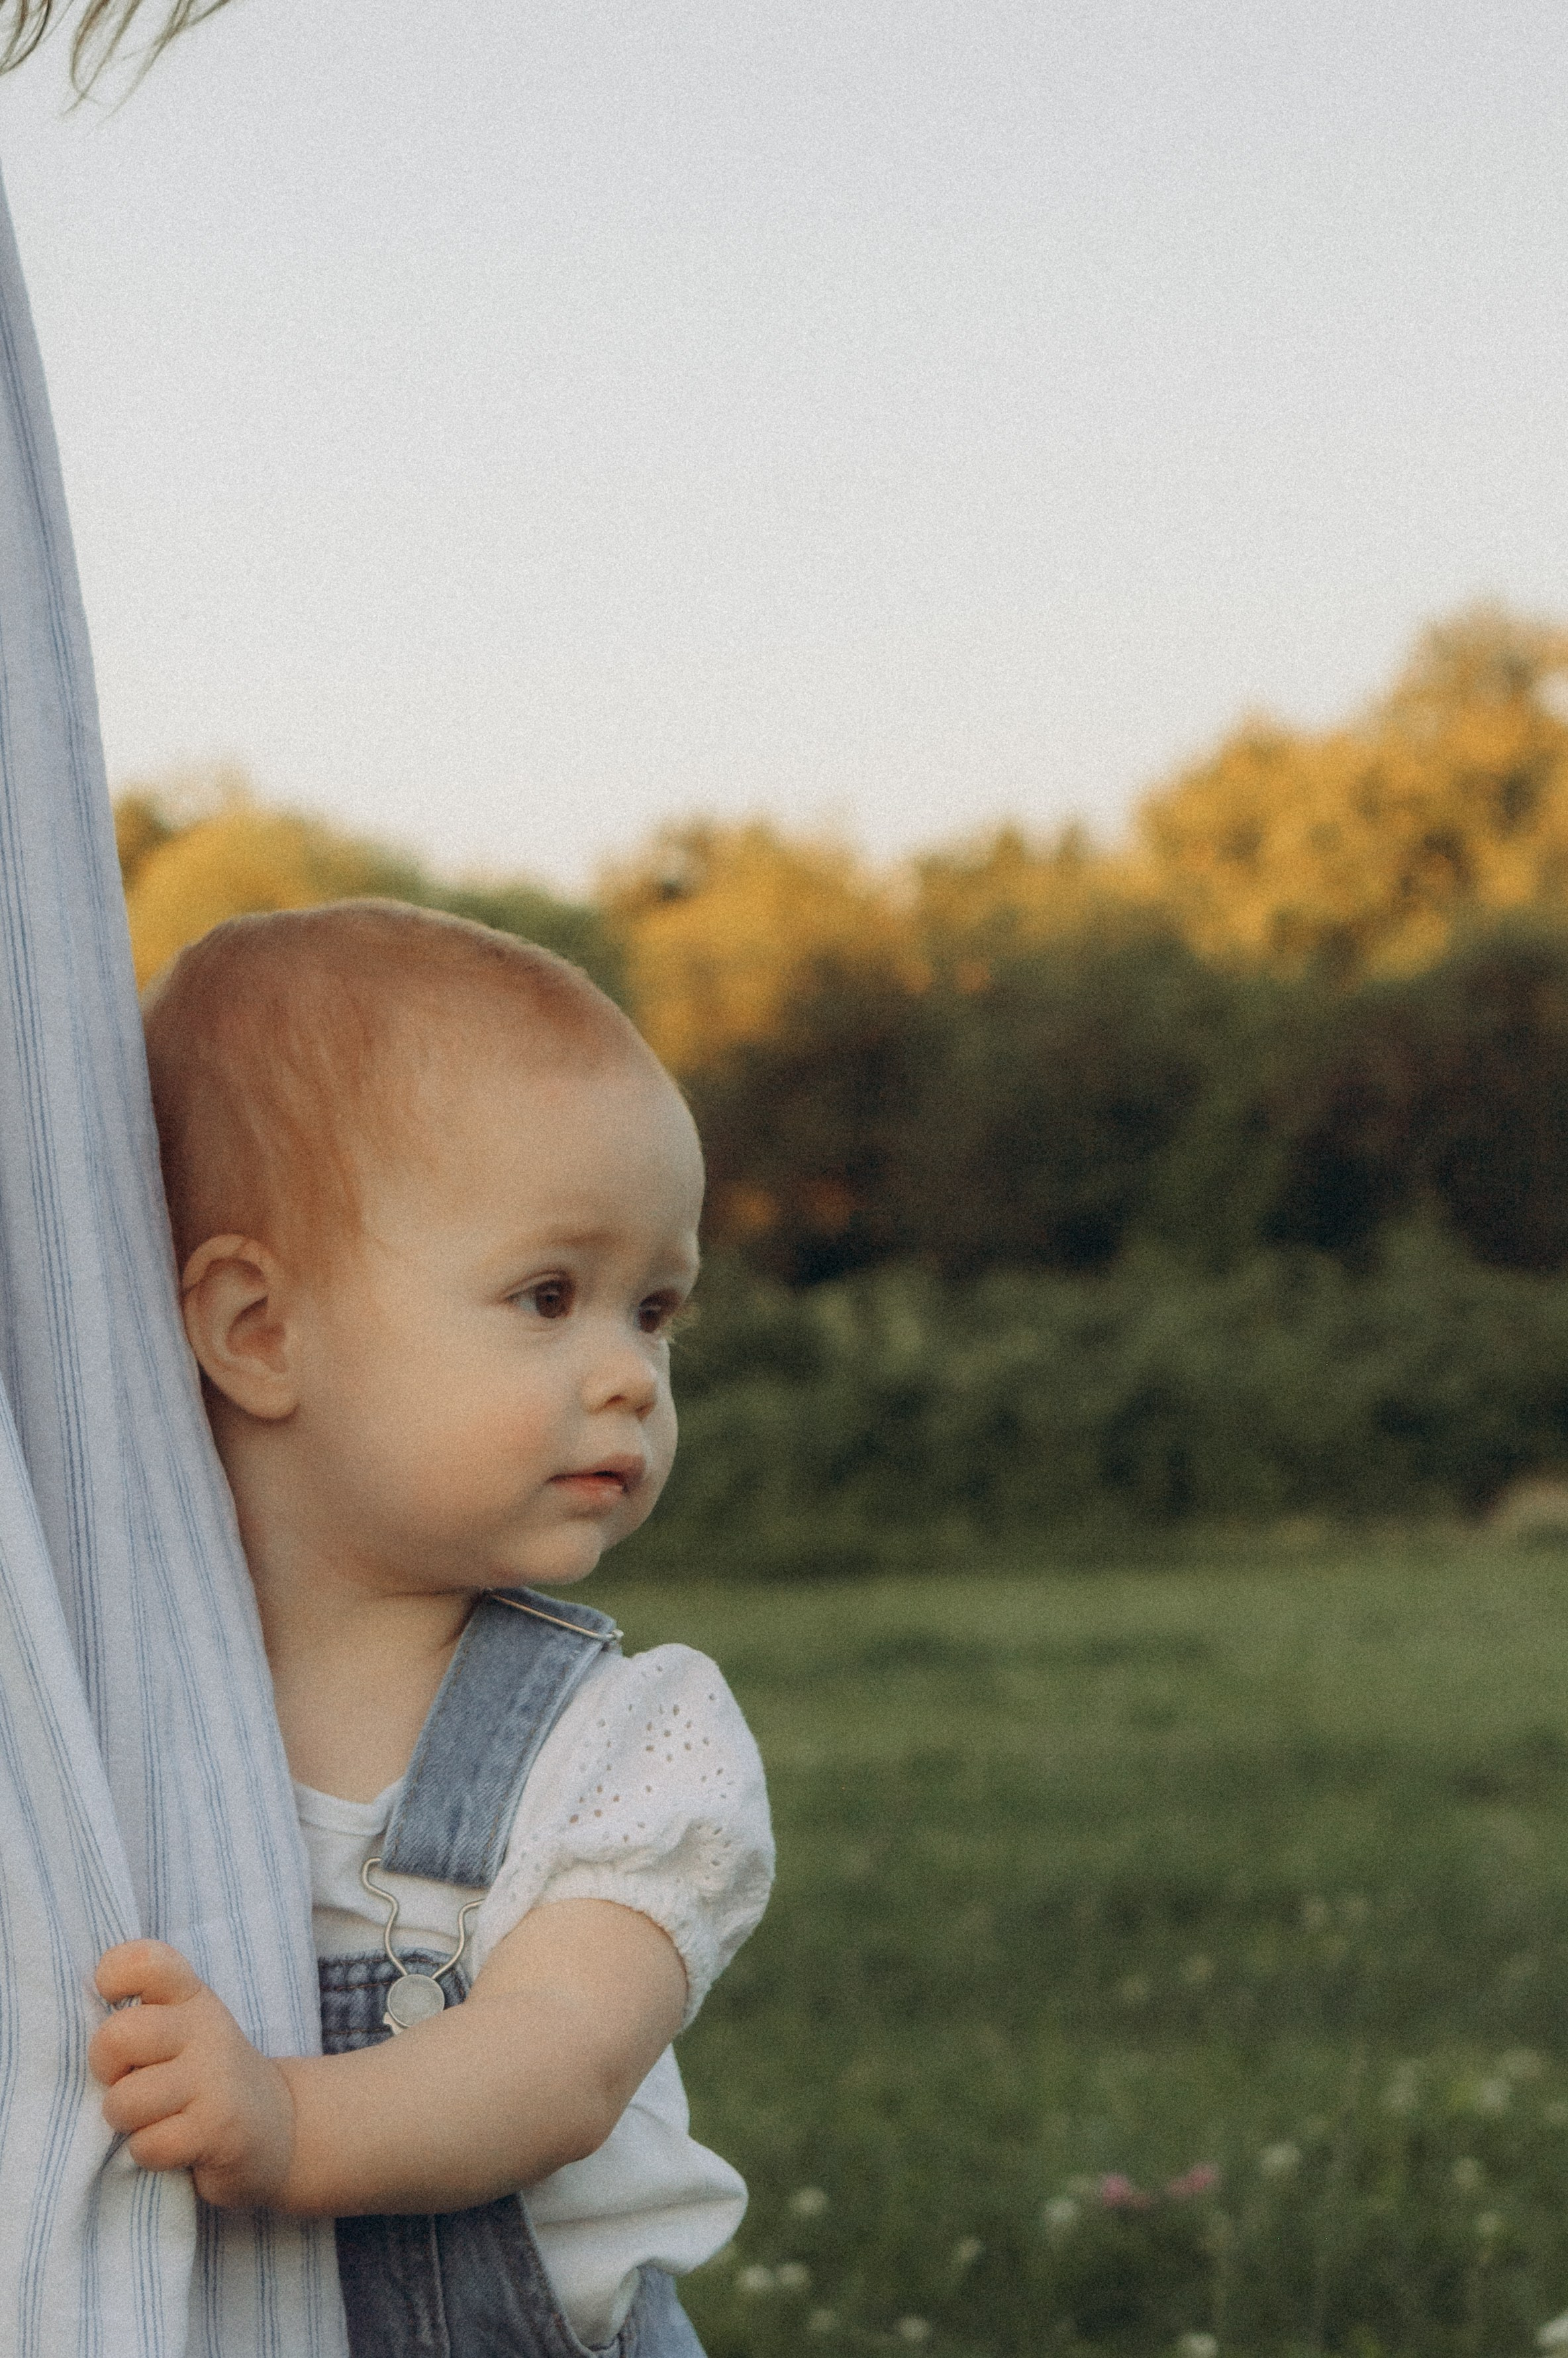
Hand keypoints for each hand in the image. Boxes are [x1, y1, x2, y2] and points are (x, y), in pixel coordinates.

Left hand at [90, 1940, 295, 2209]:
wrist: (275, 2125)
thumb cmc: (202, 2075)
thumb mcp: (182, 2029)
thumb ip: (138, 2018)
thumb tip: (68, 2032)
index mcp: (189, 1996)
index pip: (144, 1962)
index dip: (112, 1976)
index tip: (112, 2003)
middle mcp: (205, 2027)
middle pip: (116, 2037)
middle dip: (104, 2070)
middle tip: (124, 2080)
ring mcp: (214, 2077)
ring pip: (125, 2101)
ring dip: (124, 2121)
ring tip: (149, 2118)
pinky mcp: (218, 2128)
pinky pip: (149, 2144)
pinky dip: (147, 2153)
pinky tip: (171, 2145)